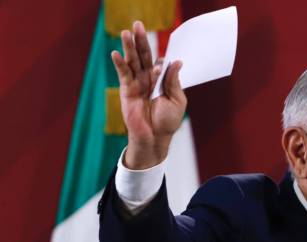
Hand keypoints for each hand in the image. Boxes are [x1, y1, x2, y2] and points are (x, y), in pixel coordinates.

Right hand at [111, 21, 186, 168]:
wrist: (155, 138)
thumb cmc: (167, 121)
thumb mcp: (177, 100)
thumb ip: (174, 81)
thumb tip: (176, 62)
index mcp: (162, 80)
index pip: (160, 62)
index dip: (162, 58)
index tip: (165, 57)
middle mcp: (148, 78)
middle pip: (144, 56)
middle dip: (141, 40)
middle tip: (137, 24)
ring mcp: (136, 83)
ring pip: (132, 61)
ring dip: (129, 46)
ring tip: (126, 32)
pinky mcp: (126, 90)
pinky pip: (123, 74)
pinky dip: (119, 63)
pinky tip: (116, 53)